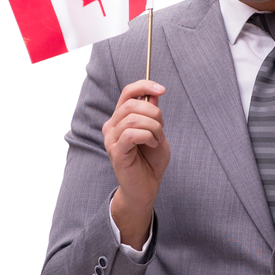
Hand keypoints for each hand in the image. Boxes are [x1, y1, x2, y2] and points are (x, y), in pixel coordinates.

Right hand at [103, 80, 169, 248]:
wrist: (146, 188)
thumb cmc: (151, 161)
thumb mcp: (157, 132)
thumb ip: (153, 113)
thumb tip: (154, 93)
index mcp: (120, 119)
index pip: (127, 92)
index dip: (144, 85)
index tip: (162, 89)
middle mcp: (112, 126)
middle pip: (132, 103)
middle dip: (154, 112)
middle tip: (161, 127)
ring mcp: (111, 139)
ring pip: (133, 118)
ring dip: (153, 126)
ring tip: (157, 138)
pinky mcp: (115, 151)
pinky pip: (131, 133)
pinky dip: (147, 136)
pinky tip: (152, 144)